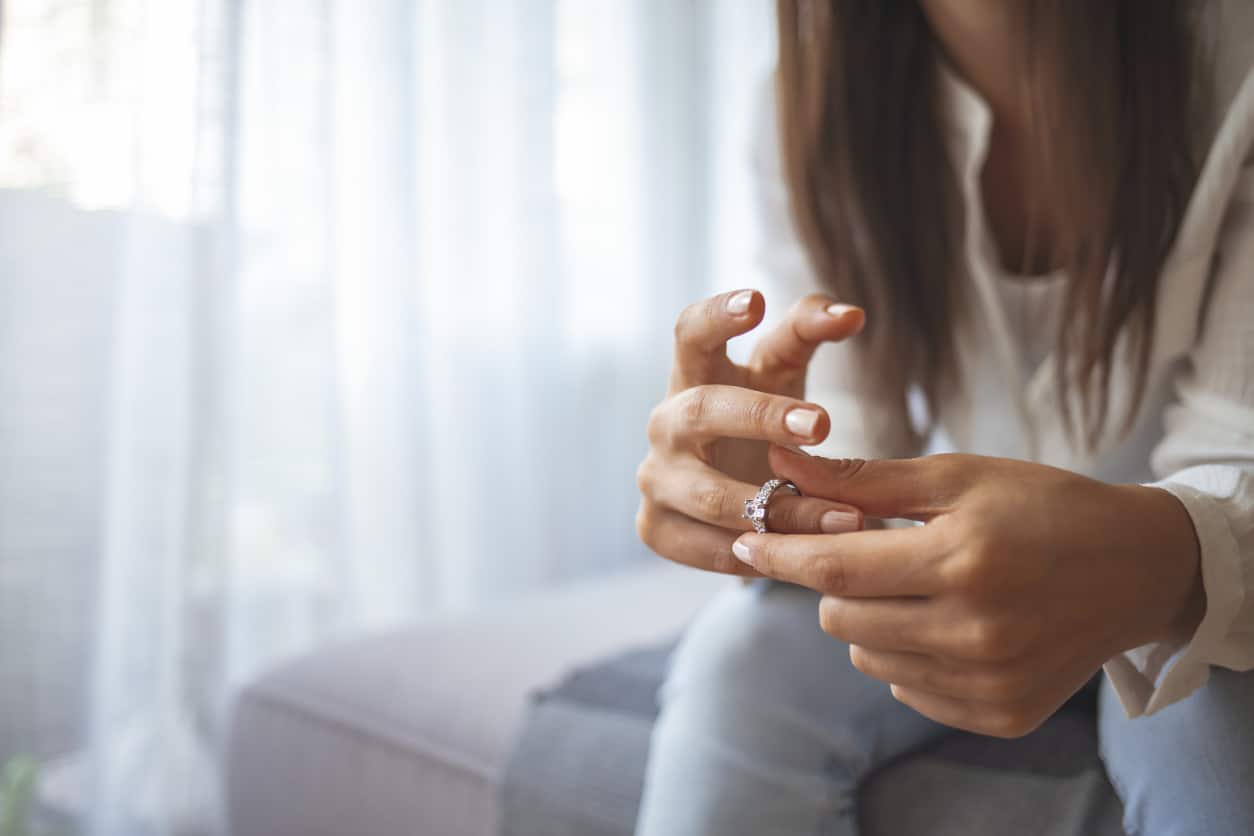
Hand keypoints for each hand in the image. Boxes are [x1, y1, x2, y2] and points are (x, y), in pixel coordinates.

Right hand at [635, 290, 867, 575]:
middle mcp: (664, 423)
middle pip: (701, 411)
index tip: (756, 301)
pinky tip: (804, 557)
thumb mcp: (782, 372)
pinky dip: (758, 554)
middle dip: (760, 417)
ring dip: (782, 509)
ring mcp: (654, 478)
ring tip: (846, 517)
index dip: (716, 315)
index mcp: (692, 374)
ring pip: (712, 496)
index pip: (689, 332)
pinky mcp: (655, 529)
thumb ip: (811, 332)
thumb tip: (853, 313)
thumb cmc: (760, 418)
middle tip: (821, 423)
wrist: (731, 492)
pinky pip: (709, 548)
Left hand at [731, 446, 1205, 736]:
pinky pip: (908, 690)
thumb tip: (780, 467)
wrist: (1136, 568)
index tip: (745, 540)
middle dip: (836, 582)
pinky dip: (908, 656)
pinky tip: (947, 623)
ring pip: (868, 658)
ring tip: (918, 585)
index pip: (835, 568)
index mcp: (964, 561)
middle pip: (841, 619)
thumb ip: (863, 480)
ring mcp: (990, 683)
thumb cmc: (1041, 506)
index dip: (779, 553)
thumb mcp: (957, 477)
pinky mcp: (1001, 716)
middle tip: (870, 551)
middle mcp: (976, 634)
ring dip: (871, 620)